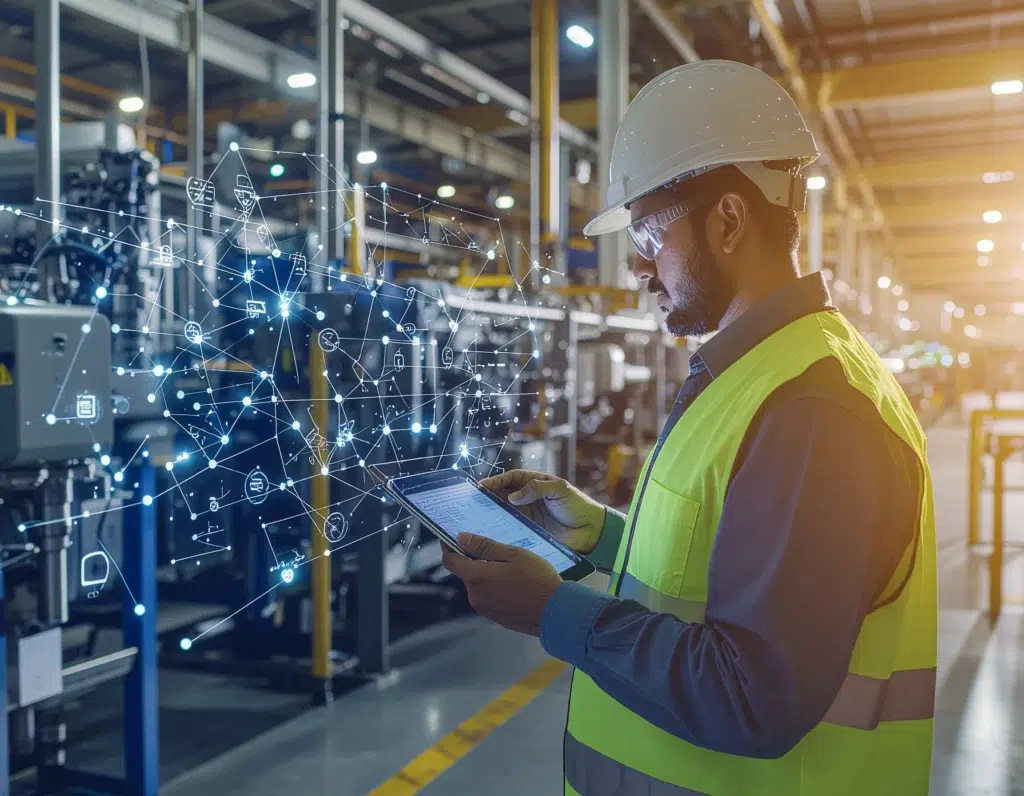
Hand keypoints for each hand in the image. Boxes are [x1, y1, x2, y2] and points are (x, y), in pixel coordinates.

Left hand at [443, 533, 562, 636]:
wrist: (556, 613)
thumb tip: (460, 538)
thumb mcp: (513, 555)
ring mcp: (485, 610)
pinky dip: (496, 589)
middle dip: (476, 561)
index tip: (454, 538)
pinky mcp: (496, 618)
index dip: (449, 548)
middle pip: (467, 573)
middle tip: (498, 552)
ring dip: (488, 575)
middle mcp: (475, 596)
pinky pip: (489, 598)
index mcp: (476, 578)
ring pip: (479, 586)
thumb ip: (484, 547)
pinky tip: (515, 585)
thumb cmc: (536, 579)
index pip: (450, 561)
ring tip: (511, 569)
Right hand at [479, 470, 604, 553]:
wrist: (591, 531)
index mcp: (535, 483)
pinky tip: (491, 532)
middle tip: (472, 501)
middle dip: (488, 497)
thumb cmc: (578, 505)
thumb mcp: (559, 489)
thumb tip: (513, 497)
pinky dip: (501, 529)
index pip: (511, 479)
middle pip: (503, 495)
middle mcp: (528, 499)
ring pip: (504, 512)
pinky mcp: (529, 532)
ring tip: (476, 517)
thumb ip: (536, 488)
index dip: (496, 481)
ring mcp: (527, 516)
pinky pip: (511, 529)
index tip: (482, 486)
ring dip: (491, 514)